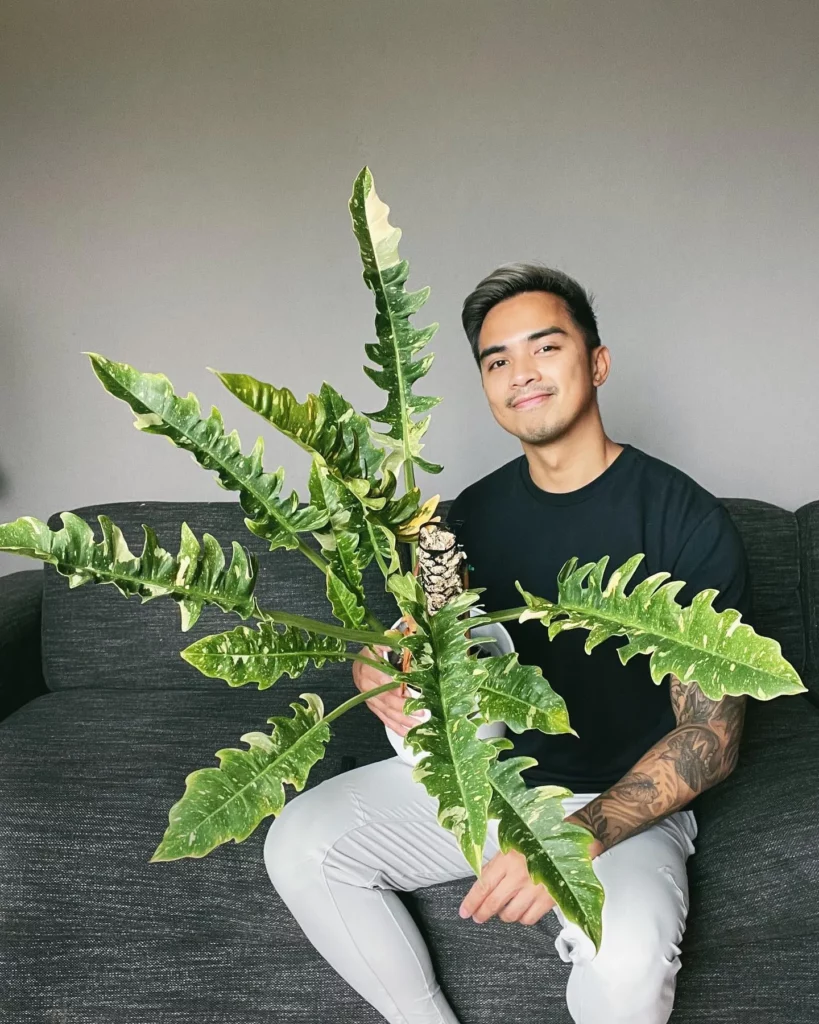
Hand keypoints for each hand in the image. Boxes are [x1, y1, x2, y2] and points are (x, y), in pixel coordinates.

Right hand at [352, 644, 425, 736]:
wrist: (363, 660)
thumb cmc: (375, 651)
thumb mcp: (380, 642)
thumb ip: (387, 642)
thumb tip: (395, 641)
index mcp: (367, 667)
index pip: (381, 680)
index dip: (393, 688)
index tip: (406, 693)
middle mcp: (366, 685)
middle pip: (385, 699)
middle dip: (403, 708)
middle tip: (420, 712)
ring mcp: (369, 698)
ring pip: (386, 712)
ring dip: (402, 720)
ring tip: (418, 725)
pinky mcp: (374, 707)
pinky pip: (384, 719)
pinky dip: (396, 727)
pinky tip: (407, 733)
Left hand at [458, 839, 604, 925]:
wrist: (569, 840)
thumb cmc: (540, 840)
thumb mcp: (512, 845)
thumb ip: (497, 864)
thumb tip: (482, 882)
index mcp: (507, 860)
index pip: (483, 886)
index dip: (471, 902)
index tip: (465, 910)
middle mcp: (519, 875)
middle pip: (493, 903)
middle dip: (482, 913)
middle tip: (478, 916)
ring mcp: (534, 889)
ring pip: (510, 914)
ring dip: (503, 915)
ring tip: (502, 910)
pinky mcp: (549, 899)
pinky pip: (529, 918)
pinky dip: (523, 918)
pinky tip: (522, 912)